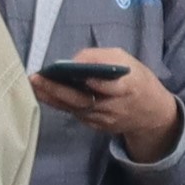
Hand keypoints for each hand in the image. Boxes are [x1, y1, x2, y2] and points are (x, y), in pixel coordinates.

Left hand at [41, 50, 179, 156]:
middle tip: (37, 79)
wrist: (150, 113)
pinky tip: (44, 94)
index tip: (78, 74)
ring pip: (75, 109)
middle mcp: (115, 107)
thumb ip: (103, 58)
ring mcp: (105, 120)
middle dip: (59, 90)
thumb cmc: (135, 80)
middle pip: (84, 101)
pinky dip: (59, 104)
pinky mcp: (97, 126)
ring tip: (34, 85)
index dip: (96, 82)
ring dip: (52, 97)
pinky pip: (76, 114)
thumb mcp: (127, 61)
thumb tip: (74, 60)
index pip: (112, 87)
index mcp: (129, 87)